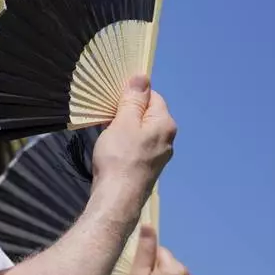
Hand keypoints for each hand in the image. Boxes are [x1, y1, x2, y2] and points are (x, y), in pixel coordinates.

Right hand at [91, 75, 176, 199]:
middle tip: (108, 117)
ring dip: (124, 128)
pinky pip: (138, 145)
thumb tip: (143, 77)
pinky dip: (125, 142)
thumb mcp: (124, 122)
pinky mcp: (148, 167)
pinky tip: (112, 149)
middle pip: (147, 113)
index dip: (132, 94)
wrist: (118, 198)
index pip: (152, 96)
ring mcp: (159, 155)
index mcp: (165, 124)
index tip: (114, 101)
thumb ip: (134, 99)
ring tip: (107, 133)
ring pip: (141, 130)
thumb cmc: (120, 157)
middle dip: (127, 111)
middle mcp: (167, 138)